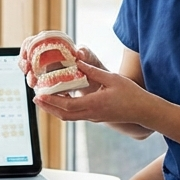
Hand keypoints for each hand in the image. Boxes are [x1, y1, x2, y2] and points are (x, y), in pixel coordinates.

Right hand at [17, 31, 103, 94]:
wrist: (96, 84)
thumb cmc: (92, 66)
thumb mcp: (90, 57)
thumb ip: (86, 53)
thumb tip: (79, 53)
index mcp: (53, 45)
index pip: (33, 42)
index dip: (26, 47)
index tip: (26, 55)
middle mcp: (47, 57)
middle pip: (28, 57)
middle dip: (24, 64)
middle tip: (27, 71)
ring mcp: (46, 71)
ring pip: (31, 72)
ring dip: (29, 77)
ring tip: (33, 83)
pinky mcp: (47, 83)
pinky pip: (38, 84)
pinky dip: (37, 88)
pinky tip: (40, 91)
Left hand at [32, 59, 150, 123]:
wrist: (143, 111)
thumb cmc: (131, 94)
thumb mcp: (112, 78)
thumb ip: (93, 71)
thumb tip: (77, 62)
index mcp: (94, 104)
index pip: (67, 105)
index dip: (51, 101)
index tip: (40, 95)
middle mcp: (91, 114)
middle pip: (64, 114)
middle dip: (48, 107)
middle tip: (36, 99)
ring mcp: (93, 117)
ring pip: (69, 116)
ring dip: (55, 109)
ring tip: (44, 100)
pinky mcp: (96, 117)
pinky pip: (75, 115)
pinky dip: (64, 109)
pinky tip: (61, 100)